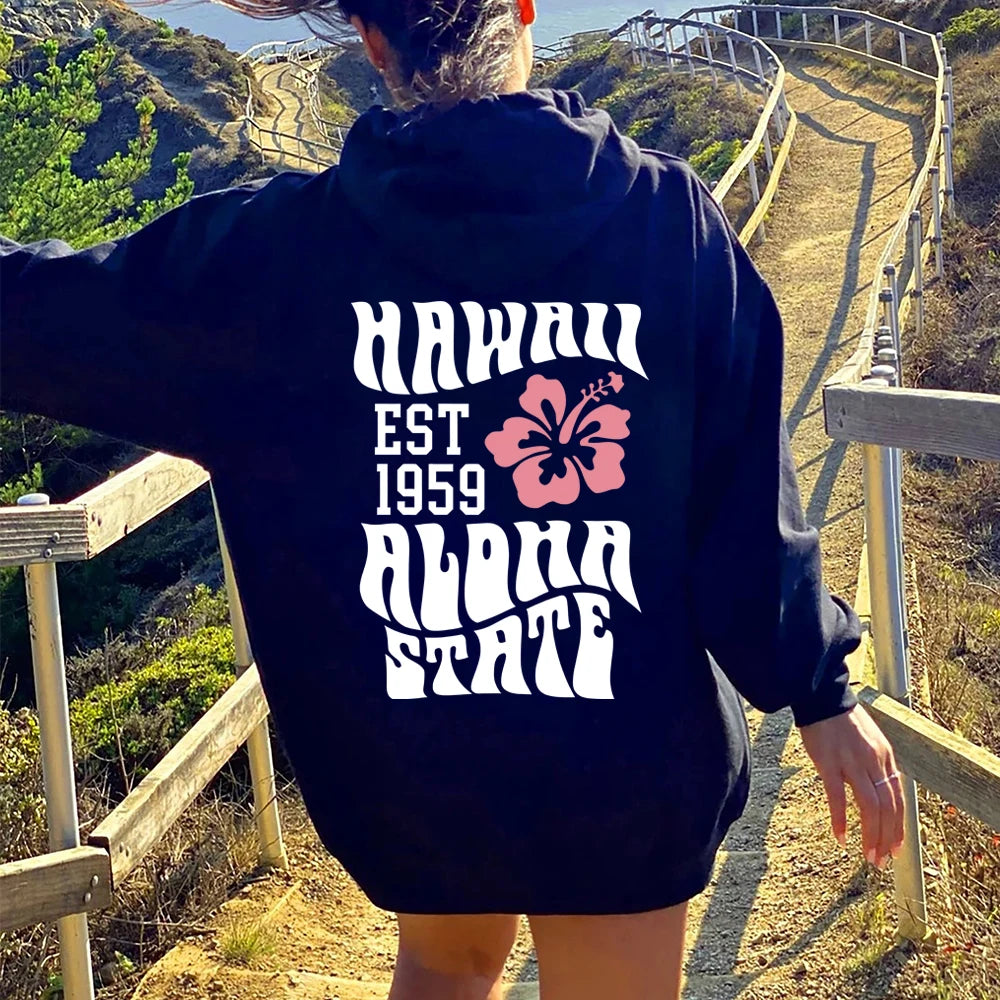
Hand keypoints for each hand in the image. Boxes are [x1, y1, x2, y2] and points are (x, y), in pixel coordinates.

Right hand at [798, 703, 904, 868]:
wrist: (821, 696)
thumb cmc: (841, 719)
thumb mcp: (869, 740)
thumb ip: (876, 764)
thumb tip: (881, 790)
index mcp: (885, 757)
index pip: (898, 799)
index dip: (898, 826)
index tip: (896, 848)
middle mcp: (873, 761)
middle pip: (888, 807)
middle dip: (887, 837)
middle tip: (881, 860)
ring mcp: (852, 762)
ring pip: (870, 806)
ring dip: (871, 835)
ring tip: (869, 855)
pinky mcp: (828, 762)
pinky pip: (837, 796)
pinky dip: (840, 819)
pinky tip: (841, 837)